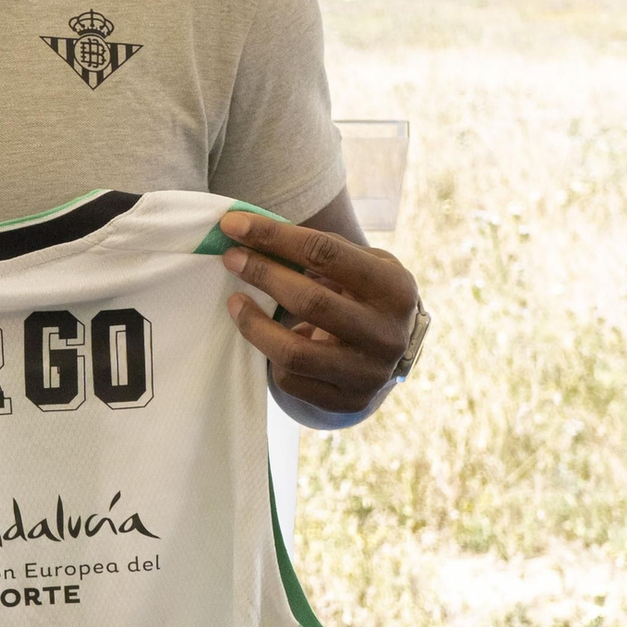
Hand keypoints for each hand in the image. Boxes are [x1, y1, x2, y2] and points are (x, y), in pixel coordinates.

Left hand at [219, 210, 419, 412]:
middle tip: (231, 258)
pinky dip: (269, 355)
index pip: (325, 253)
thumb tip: (253, 232)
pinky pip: (291, 380)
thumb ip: (322, 249)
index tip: (234, 225)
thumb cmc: (368, 296)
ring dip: (253, 324)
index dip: (274, 236)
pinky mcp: (347, 402)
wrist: (393, 352)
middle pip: (309, 301)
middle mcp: (386, 334)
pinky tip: (263, 336)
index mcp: (394, 289)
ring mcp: (368, 374)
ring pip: (294, 352)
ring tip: (236, 302)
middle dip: (262, 274)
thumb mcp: (365, 264)